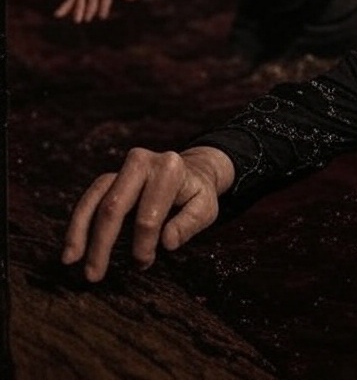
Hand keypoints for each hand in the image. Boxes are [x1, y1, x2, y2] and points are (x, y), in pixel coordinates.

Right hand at [62, 146, 234, 281]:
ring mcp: (122, 168)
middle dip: (101, 243)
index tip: (144, 263)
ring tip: (70, 261)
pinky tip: (72, 247)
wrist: (192, 171)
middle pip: (114, 206)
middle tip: (94, 275)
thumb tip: (168, 242)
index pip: (149, 214)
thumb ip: (189, 223)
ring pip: (94, 201)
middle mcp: (142, 161)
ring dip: (80, 233)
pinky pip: (88, 200)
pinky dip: (78, 224)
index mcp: (169, 168)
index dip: (143, 243)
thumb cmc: (197, 194)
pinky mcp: (109, 178)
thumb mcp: (206, 207)